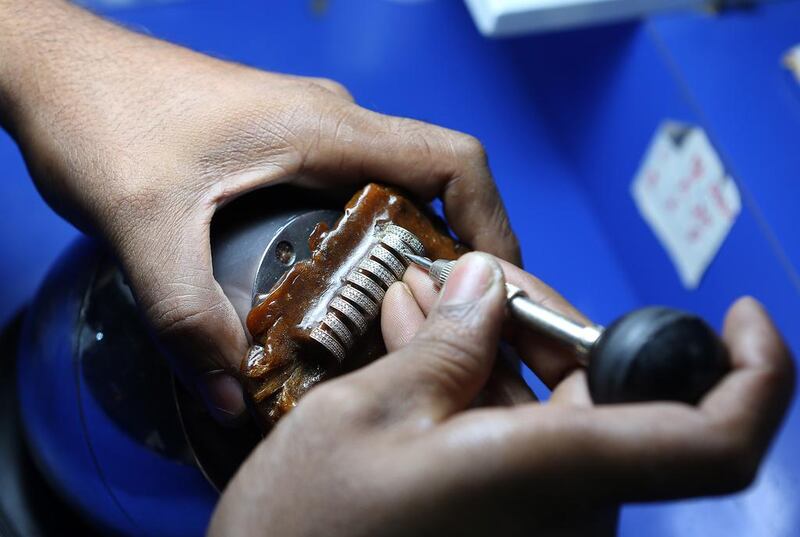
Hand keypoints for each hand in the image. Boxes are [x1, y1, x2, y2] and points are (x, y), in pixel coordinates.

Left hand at [0, 1, 518, 422]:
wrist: (52, 66)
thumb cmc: (99, 113)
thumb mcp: (143, 225)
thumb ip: (187, 315)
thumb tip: (231, 394)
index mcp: (325, 128)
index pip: (452, 160)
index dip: (493, 222)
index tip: (497, 284)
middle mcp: (331, 123)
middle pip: (433, 184)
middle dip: (453, 253)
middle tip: (441, 326)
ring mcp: (308, 131)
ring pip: (392, 189)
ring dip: (408, 248)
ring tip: (393, 319)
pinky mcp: (282, 143)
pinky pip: (351, 190)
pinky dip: (365, 237)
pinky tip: (333, 287)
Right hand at [209, 254, 793, 535]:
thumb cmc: (307, 531)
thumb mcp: (366, 414)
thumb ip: (443, 345)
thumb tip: (484, 285)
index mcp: (550, 477)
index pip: (713, 442)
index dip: (756, 375)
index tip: (740, 314)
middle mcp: (564, 512)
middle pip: (610, 398)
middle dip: (545, 324)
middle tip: (470, 282)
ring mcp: (535, 525)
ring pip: (554, 415)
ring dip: (496, 351)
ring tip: (421, 306)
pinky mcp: (504, 527)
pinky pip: (519, 445)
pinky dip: (480, 393)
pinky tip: (421, 352)